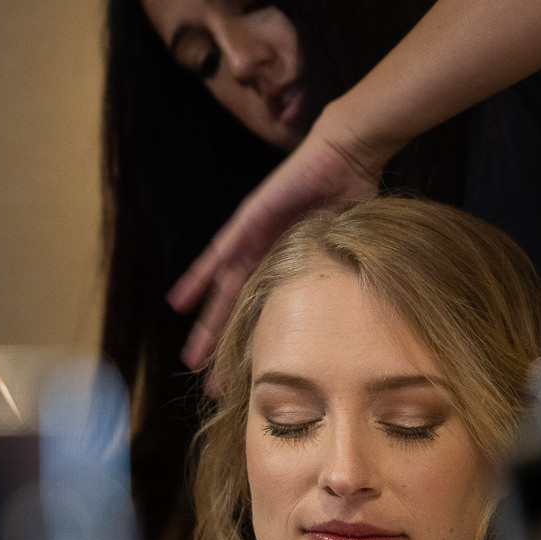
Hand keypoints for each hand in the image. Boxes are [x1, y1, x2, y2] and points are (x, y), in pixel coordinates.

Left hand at [166, 126, 379, 369]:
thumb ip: (341, 275)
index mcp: (288, 264)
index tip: (249, 375)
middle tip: (212, 383)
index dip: (256, 340)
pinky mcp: (248, 221)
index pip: (265, 309)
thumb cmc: (354, 194)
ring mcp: (252, 238)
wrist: (347, 156)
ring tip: (192, 357)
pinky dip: (198, 278)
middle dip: (227, 345)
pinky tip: (178, 302)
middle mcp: (265, 254)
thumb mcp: (346, 248)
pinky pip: (217, 254)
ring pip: (223, 290)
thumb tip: (362, 316)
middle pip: (238, 308)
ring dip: (207, 323)